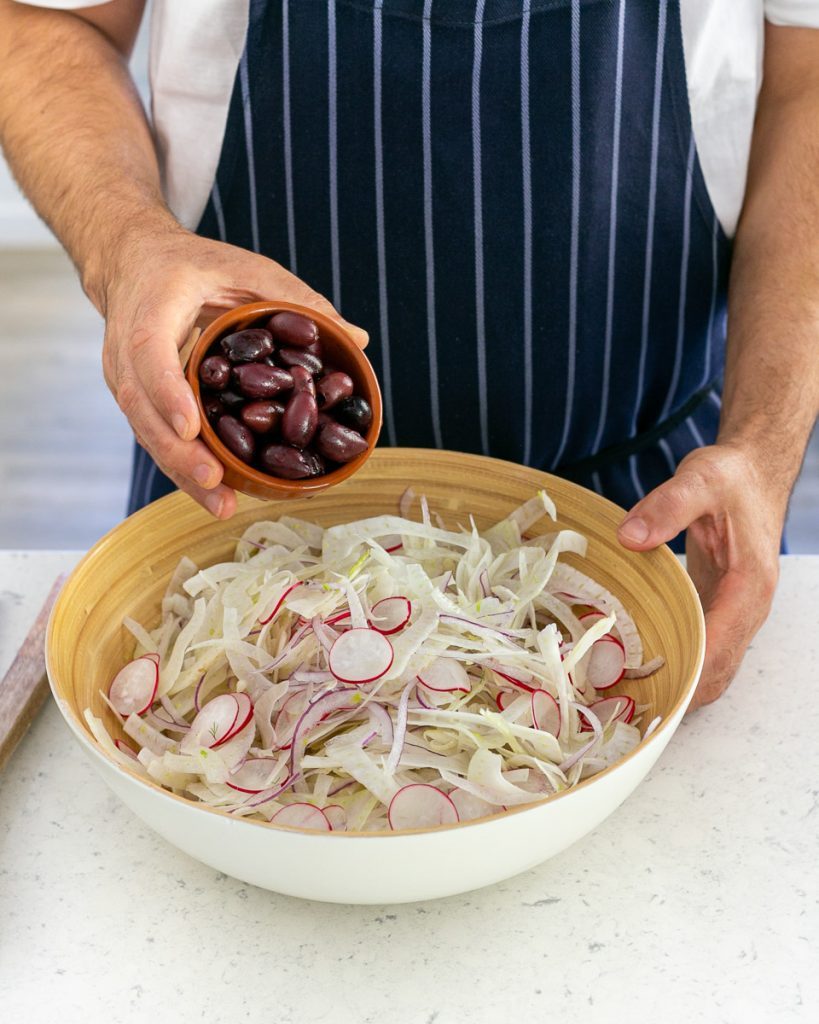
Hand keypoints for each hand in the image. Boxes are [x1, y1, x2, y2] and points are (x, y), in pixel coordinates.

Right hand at [98, 221, 367, 518]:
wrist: (132, 266)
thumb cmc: (192, 266)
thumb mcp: (245, 269)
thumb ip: (296, 300)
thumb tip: (357, 338)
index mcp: (151, 307)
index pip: (149, 352)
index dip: (167, 392)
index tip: (191, 426)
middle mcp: (127, 349)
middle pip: (142, 408)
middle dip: (178, 451)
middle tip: (215, 482)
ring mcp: (125, 378)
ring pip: (146, 432)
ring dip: (181, 472)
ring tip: (222, 504)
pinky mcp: (137, 399)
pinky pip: (155, 437)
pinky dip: (182, 468)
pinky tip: (215, 496)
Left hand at [615, 444, 783, 710]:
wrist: (751, 475)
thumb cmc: (730, 478)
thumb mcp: (699, 478)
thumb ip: (667, 507)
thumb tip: (629, 538)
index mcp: (749, 584)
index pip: (722, 647)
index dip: (689, 673)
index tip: (650, 691)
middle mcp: (748, 608)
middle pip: (719, 672)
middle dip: (679, 691)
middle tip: (624, 703)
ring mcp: (735, 612)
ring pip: (714, 669)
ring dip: (678, 685)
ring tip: (626, 696)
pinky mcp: (719, 609)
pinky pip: (703, 650)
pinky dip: (679, 665)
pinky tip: (638, 666)